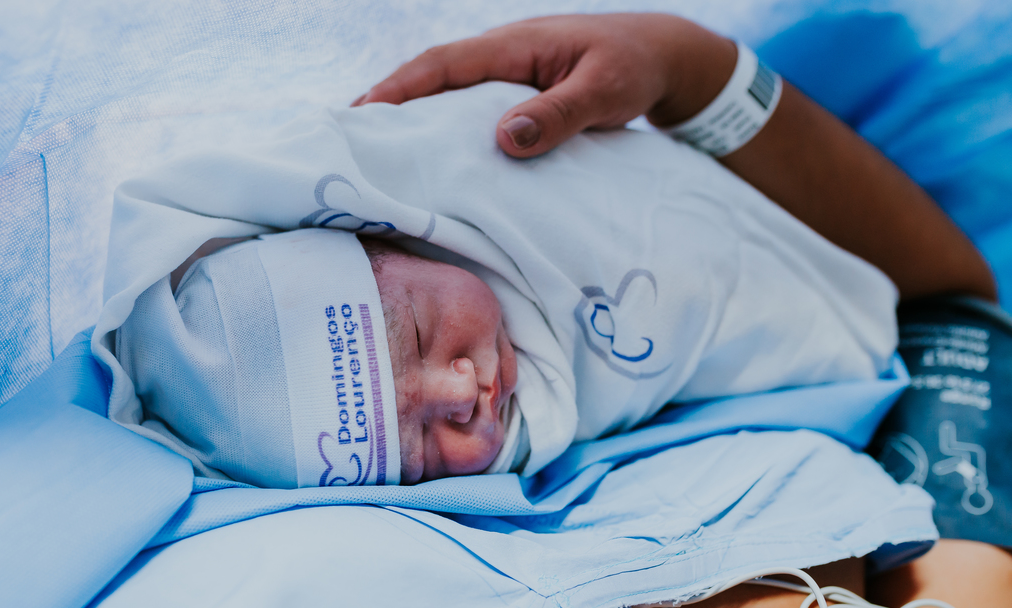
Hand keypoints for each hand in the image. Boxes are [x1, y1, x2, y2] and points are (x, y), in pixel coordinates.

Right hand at [354, 14, 735, 157]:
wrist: (663, 58)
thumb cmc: (635, 68)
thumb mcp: (604, 91)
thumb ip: (558, 115)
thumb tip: (504, 139)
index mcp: (514, 46)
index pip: (442, 65)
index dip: (399, 89)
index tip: (362, 114)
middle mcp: (502, 56)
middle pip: (431, 77)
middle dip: (388, 104)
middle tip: (348, 141)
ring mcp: (507, 75)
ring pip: (446, 94)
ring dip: (412, 118)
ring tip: (376, 155)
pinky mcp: (517, 95)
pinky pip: (468, 108)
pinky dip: (442, 128)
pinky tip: (430, 156)